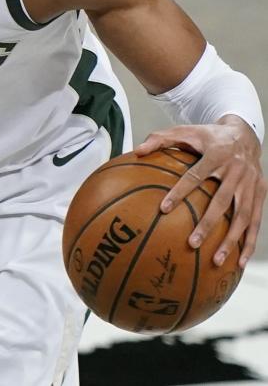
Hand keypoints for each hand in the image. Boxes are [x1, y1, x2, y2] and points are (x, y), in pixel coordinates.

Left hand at [135, 115, 265, 268]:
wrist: (245, 134)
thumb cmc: (207, 136)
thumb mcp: (185, 131)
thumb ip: (160, 139)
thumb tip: (136, 150)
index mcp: (216, 155)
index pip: (195, 176)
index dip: (179, 192)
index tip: (163, 209)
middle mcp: (236, 171)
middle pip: (222, 202)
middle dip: (208, 224)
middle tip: (192, 243)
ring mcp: (251, 184)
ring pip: (242, 216)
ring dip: (231, 240)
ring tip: (216, 260)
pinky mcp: (260, 193)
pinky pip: (256, 221)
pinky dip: (248, 242)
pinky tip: (239, 262)